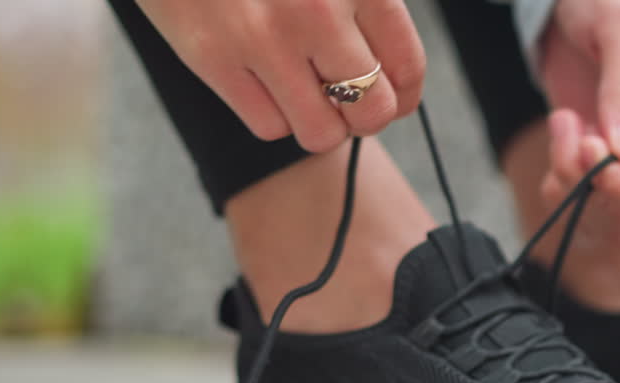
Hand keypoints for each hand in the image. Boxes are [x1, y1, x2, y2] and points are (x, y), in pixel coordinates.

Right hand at [136, 0, 424, 152]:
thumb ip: (366, 6)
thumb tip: (395, 76)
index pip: (406, 68)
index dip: (403, 96)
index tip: (393, 97)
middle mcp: (317, 10)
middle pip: (372, 112)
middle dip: (363, 115)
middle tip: (345, 99)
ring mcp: (263, 37)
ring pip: (322, 133)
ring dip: (319, 123)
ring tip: (304, 92)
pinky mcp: (213, 57)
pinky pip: (270, 127)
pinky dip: (273, 115)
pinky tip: (264, 81)